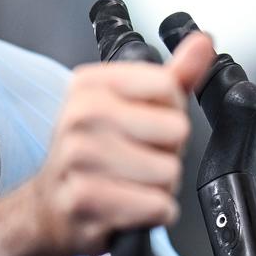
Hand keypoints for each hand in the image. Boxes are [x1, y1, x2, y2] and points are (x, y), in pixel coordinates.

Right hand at [20, 32, 215, 255]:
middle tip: (137, 159)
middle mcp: (79, 114)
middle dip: (167, 153)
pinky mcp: (84, 199)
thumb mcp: (130, 107)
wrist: (51, 206)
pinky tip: (128, 206)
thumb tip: (203, 42)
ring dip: (160, 186)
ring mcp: (77, 157)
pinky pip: (155, 205)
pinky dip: (152, 212)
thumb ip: (173, 75)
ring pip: (168, 172)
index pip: (168, 86)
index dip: (170, 112)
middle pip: (175, 130)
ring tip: (131, 183)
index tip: (146, 125)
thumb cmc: (96, 154)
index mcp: (90, 84)